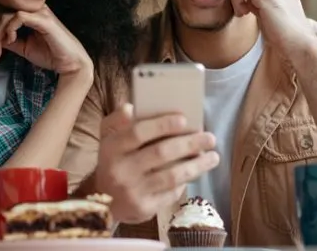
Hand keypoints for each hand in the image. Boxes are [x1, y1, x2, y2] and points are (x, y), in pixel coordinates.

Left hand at [0, 5, 92, 77]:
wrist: (70, 64)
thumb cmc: (50, 55)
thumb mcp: (23, 48)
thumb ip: (8, 41)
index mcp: (30, 14)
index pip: (4, 7)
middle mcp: (34, 10)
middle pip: (1, 13)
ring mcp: (39, 13)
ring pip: (6, 15)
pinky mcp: (43, 20)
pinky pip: (18, 17)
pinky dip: (10, 29)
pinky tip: (10, 41)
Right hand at [93, 104, 218, 223]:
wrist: (103, 200)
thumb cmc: (112, 161)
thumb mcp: (107, 138)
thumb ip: (117, 120)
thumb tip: (130, 107)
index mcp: (112, 148)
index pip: (138, 133)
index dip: (162, 125)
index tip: (184, 119)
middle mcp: (120, 170)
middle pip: (160, 153)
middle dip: (189, 144)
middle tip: (209, 137)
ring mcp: (133, 191)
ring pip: (171, 176)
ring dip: (197, 166)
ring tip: (213, 157)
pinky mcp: (144, 208)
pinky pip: (171, 193)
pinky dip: (185, 182)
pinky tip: (196, 172)